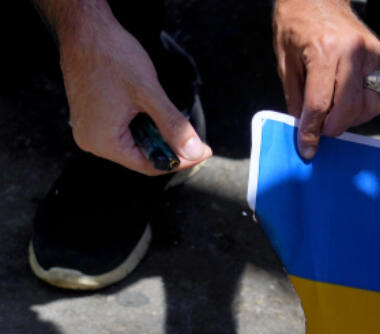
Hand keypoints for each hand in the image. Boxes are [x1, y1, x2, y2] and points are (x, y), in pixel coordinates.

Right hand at [56, 5, 210, 174]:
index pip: (149, 166)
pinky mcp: (92, 116)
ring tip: (171, 117)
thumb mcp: (149, 94)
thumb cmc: (111, 56)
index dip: (180, 161)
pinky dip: (144, 124)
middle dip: (170, 147)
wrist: (85, 29)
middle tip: (195, 138)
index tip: (203, 151)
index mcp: (102, 141)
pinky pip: (125, 130)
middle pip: (142, 156)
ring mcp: (90, 128)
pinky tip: (153, 110)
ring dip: (157, 134)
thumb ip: (174, 126)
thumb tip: (195, 151)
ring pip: (135, 143)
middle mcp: (91, 140)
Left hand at [273, 0, 379, 159]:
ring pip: (368, 106)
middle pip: (347, 109)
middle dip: (331, 127)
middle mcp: (353, 52)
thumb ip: (296, 96)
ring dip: (352, 117)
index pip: (320, 104)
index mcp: (324, 50)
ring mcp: (373, 54)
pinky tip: (358, 101)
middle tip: (320, 128)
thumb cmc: (297, 24)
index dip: (312, 131)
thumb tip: (305, 128)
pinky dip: (375, 105)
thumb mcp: (284, 59)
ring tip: (337, 109)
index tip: (308, 148)